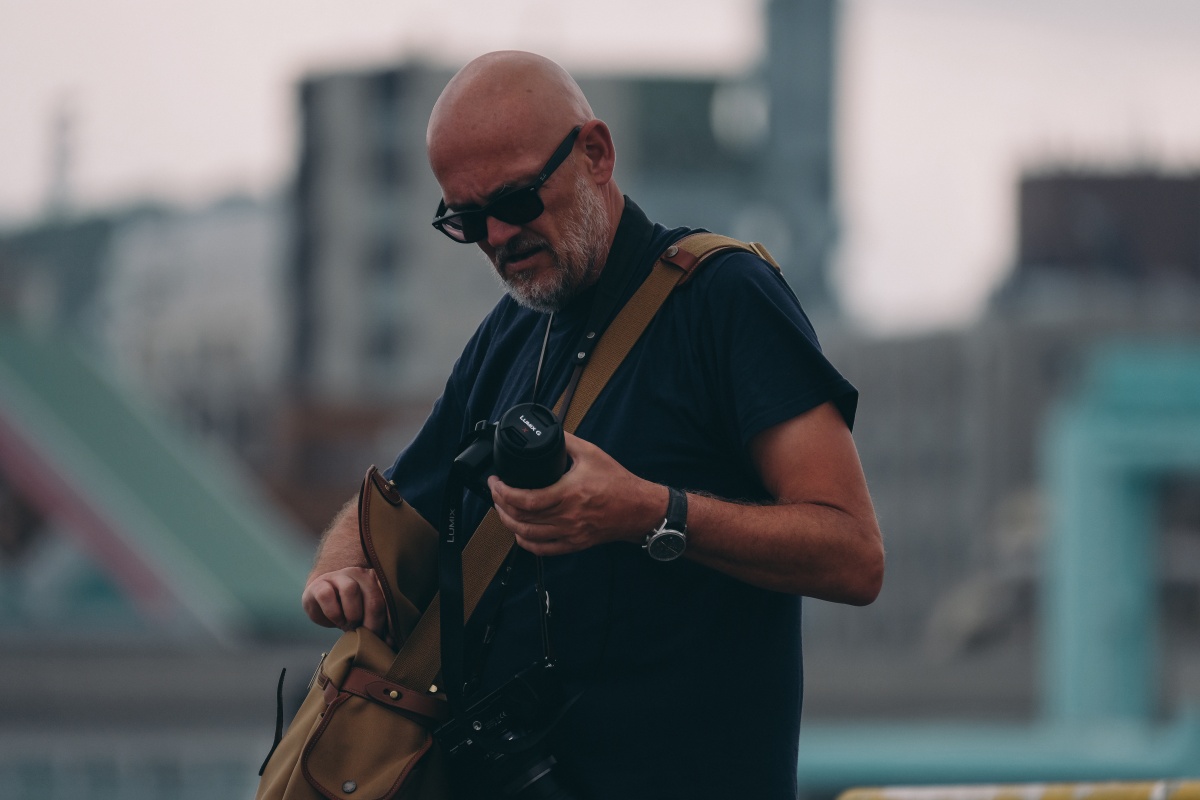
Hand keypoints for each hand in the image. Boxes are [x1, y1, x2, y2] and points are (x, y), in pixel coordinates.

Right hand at [301, 566, 388, 638]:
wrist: (322, 602)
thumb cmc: (348, 610)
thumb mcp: (366, 616)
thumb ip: (378, 624)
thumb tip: (390, 642)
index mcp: (376, 580)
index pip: (390, 599)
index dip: (390, 622)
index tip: (389, 640)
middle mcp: (360, 574)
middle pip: (373, 598)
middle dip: (372, 624)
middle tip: (366, 637)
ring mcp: (339, 576)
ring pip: (350, 590)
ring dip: (352, 615)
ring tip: (350, 626)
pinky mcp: (319, 584)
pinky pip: (326, 596)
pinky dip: (333, 612)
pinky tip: (336, 619)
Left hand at [488, 433, 665, 555]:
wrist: (638, 509)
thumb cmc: (618, 482)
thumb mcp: (591, 454)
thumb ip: (567, 442)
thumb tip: (548, 432)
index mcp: (569, 493)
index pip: (526, 499)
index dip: (504, 492)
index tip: (497, 482)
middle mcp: (567, 516)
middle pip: (522, 518)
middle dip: (501, 505)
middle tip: (496, 492)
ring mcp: (570, 533)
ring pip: (528, 535)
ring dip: (509, 523)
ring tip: (502, 510)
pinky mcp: (574, 543)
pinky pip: (543, 549)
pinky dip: (526, 542)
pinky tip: (520, 532)